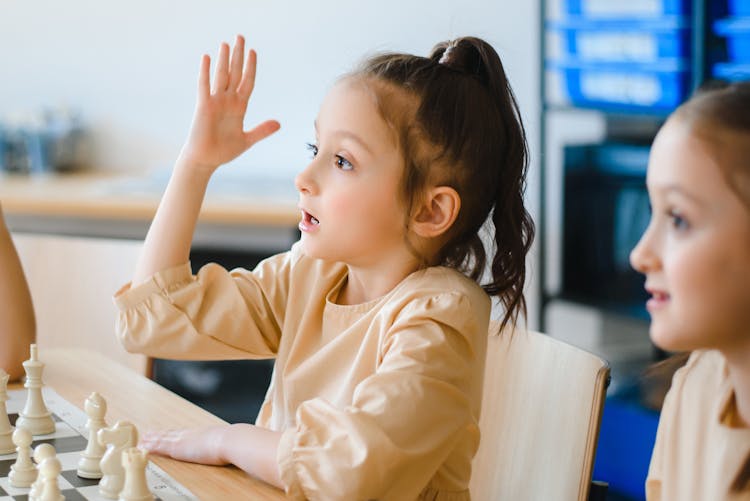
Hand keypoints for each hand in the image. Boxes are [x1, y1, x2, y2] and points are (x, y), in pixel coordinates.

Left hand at [140, 426, 228, 465]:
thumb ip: (220, 442)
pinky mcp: (177, 448)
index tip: (165, 432)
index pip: (182, 432)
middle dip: (158, 435)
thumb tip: (227, 445)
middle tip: (147, 434)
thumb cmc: (230, 442)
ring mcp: (182, 440)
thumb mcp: (224, 441)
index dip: (171, 432)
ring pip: (162, 439)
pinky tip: (142, 447)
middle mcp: (188, 434)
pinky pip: (159, 447)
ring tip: (142, 441)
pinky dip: (150, 446)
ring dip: (151, 440)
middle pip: (169, 434)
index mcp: (199, 433)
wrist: (229, 440)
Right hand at [178, 35, 279, 175]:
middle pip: (235, 74)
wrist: (206, 160)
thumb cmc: (224, 151)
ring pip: (222, 76)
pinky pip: (205, 86)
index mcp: (239, 108)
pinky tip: (207, 58)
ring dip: (224, 60)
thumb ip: (262, 130)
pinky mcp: (204, 107)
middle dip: (238, 56)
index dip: (250, 67)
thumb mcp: (247, 140)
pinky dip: (206, 72)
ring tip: (227, 43)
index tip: (253, 52)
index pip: (247, 82)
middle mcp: (227, 101)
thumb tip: (279, 123)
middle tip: (241, 37)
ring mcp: (215, 102)